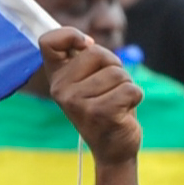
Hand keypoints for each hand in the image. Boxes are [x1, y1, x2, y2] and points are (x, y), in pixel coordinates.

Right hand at [36, 27, 143, 161]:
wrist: (113, 150)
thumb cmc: (105, 107)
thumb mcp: (90, 80)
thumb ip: (85, 58)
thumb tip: (87, 42)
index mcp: (56, 78)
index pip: (48, 42)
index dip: (69, 34)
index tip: (85, 44)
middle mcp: (61, 90)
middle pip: (97, 53)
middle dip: (114, 66)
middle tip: (110, 89)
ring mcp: (78, 103)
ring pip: (117, 73)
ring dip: (126, 85)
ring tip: (117, 102)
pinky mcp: (100, 114)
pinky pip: (130, 89)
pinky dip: (135, 98)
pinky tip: (123, 113)